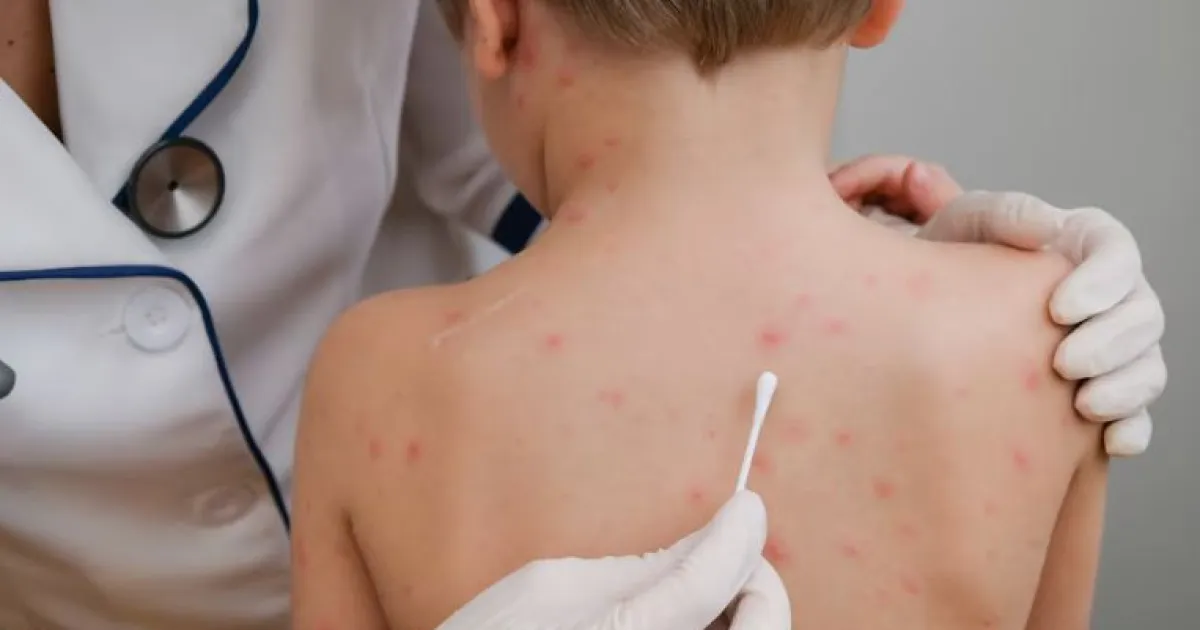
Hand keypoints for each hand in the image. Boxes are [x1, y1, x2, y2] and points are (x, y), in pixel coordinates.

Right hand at [436, 491, 790, 629]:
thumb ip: (649, 567)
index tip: (747, 505)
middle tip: (735, 552)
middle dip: (758, 584)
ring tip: (715, 583)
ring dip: (745, 613)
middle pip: (762, 629)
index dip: (740, 535)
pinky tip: (699, 616)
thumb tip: (715, 537)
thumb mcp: (559, 585)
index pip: (716, 582)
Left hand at [830, 155, 1167, 456]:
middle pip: (1142, 316)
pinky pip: (1136, 415)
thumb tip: (1049, 228)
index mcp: (1084, 247)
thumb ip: (1008, 216)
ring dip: (1126, 388)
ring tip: (1083, 405)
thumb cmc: (947, 257)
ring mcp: (1111, 348)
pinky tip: (1109, 443)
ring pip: (1147, 367)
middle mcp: (1110, 297)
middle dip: (1111, 342)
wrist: (916, 315)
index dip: (1103, 282)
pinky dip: (1131, 428)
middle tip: (1065, 363)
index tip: (1060, 307)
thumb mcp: (966, 224)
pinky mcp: (1100, 394)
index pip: (1118, 255)